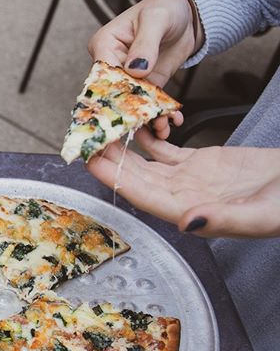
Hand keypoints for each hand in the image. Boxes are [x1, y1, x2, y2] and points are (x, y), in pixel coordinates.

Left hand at [87, 133, 279, 237]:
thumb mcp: (263, 215)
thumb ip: (225, 221)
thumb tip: (188, 223)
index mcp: (191, 212)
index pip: (143, 195)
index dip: (115, 178)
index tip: (92, 161)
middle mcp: (182, 197)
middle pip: (137, 178)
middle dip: (111, 159)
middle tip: (88, 137)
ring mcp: (190, 179)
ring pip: (148, 163)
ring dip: (125, 148)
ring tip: (105, 128)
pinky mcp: (202, 162)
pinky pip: (167, 151)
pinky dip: (151, 138)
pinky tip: (136, 126)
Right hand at [88, 0, 196, 138]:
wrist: (187, 14)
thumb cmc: (166, 8)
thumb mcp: (156, 19)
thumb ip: (145, 44)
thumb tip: (135, 69)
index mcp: (104, 45)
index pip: (102, 75)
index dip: (111, 94)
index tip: (125, 111)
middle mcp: (112, 65)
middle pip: (114, 95)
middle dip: (129, 114)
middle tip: (143, 129)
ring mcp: (128, 79)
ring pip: (132, 105)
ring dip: (146, 121)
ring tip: (163, 128)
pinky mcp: (146, 87)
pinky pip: (149, 106)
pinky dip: (159, 116)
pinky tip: (171, 121)